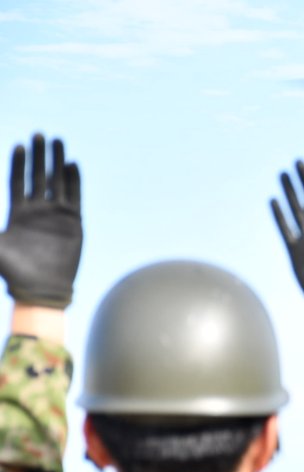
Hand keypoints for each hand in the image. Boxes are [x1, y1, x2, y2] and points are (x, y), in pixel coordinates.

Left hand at [0, 134, 81, 308]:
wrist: (39, 289)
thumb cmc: (12, 272)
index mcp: (17, 213)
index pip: (18, 181)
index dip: (18, 163)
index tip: (20, 144)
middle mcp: (37, 211)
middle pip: (38, 176)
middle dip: (39, 155)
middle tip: (40, 134)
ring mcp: (56, 216)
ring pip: (57, 182)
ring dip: (57, 161)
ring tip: (58, 140)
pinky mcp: (73, 223)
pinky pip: (74, 196)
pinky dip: (73, 180)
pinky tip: (72, 164)